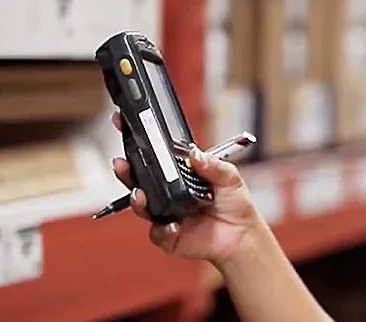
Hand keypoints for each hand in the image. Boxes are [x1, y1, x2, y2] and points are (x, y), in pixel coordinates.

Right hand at [110, 111, 259, 262]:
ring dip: (138, 199)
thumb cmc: (235, 206)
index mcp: (182, 175)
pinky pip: (157, 232)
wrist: (243, 238)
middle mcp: (170, 193)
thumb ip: (212, 165)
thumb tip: (193, 153)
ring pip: (142, 206)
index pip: (157, 158)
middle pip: (141, 180)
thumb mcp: (230, 178)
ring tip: (140, 194)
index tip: (128, 128)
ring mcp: (167, 213)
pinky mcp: (169, 235)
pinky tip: (173, 225)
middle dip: (127, 170)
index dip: (141, 145)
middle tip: (122, 163)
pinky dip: (162, 229)